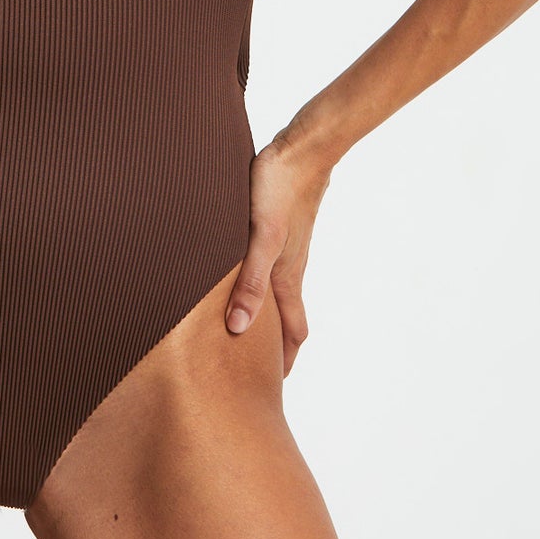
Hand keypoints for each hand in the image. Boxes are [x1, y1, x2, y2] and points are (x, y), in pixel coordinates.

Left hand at [224, 130, 336, 375]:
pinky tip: (241, 278)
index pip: (293, 332)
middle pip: (287, 318)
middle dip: (275, 347)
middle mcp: (289, 268)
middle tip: (255, 370)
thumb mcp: (260, 239)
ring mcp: (286, 249)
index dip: (284, 362)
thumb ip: (249, 282)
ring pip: (277, 293)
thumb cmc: (279, 190)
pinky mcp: (279, 229)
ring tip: (244, 331)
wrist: (301, 149)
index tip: (271, 389)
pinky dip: (258, 286)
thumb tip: (239, 329)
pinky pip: (269, 268)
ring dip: (266, 315)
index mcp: (287, 277)